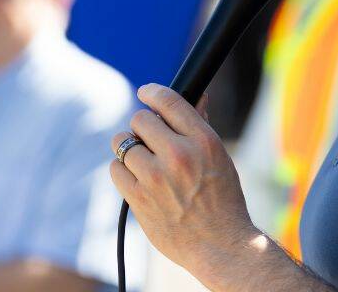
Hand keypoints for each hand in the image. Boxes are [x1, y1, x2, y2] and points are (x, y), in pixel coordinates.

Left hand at [110, 85, 259, 283]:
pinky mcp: (139, 199)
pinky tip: (137, 178)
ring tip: (143, 160)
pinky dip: (122, 170)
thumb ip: (200, 124)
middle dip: (143, 126)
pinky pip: (115, 169)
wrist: (220, 245)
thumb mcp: (219, 156)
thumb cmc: (223, 199)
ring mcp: (156, 178)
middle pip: (140, 119)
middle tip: (150, 139)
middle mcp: (179, 155)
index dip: (151, 92)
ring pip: (122, 143)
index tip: (145, 92)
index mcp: (203, 141)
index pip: (168, 100)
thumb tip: (196, 95)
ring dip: (129, 148)